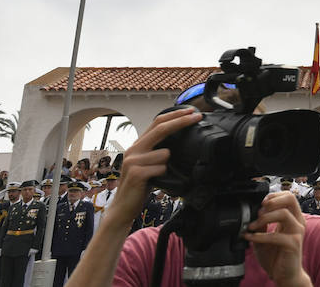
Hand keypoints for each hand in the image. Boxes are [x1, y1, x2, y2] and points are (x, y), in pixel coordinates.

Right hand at [106, 108, 200, 226]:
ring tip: (158, 175)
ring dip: (168, 164)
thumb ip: (159, 151)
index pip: (157, 123)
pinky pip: (162, 168)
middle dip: (181, 120)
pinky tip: (154, 181)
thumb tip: (181, 139)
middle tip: (197, 116)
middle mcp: (133, 150)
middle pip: (161, 128)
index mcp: (138, 145)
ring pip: (166, 153)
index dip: (175, 115)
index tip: (191, 111)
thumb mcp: (148, 164)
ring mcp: (133, 161)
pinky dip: (164, 174)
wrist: (123, 208)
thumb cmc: (140, 186)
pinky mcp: (136, 173)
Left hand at [244, 190, 311, 286]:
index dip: (274, 196)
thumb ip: (261, 224)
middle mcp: (298, 222)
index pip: (288, 196)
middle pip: (290, 199)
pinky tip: (251, 238)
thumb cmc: (277, 256)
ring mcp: (297, 232)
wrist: (285, 275)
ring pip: (284, 214)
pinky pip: (276, 235)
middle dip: (272, 201)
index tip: (261, 203)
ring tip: (252, 226)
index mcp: (293, 217)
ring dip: (264, 218)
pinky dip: (260, 236)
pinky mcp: (294, 243)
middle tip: (259, 210)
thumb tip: (253, 214)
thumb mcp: (264, 236)